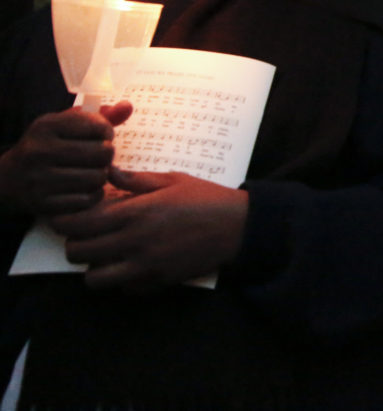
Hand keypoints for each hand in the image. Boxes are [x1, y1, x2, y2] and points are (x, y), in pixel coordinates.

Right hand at [0, 101, 132, 215]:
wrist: (9, 179)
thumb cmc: (47, 147)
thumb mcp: (65, 126)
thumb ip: (99, 117)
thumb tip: (128, 106)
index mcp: (46, 126)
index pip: (98, 126)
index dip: (107, 132)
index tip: (100, 136)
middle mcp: (40, 151)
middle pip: (102, 153)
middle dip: (107, 155)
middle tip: (99, 157)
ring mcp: (39, 179)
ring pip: (97, 178)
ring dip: (101, 176)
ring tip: (93, 171)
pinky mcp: (43, 203)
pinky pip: (87, 200)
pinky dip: (93, 194)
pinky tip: (86, 188)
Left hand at [50, 167, 248, 290]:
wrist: (239, 226)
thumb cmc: (206, 198)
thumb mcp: (172, 180)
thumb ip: (136, 180)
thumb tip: (108, 173)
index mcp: (136, 212)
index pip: (79, 224)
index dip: (65, 222)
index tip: (69, 217)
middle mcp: (135, 241)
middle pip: (78, 253)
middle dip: (75, 244)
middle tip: (87, 235)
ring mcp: (146, 265)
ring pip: (95, 279)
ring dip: (95, 267)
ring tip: (107, 254)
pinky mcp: (159, 281)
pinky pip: (124, 289)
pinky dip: (122, 280)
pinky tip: (133, 264)